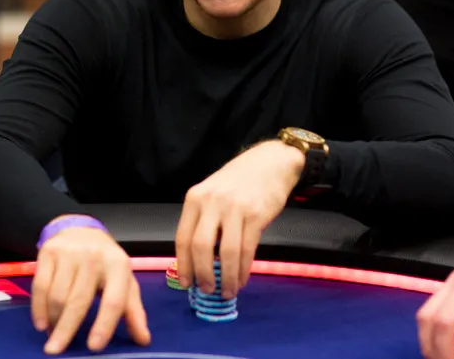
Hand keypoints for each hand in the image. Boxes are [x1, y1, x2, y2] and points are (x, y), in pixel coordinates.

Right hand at [30, 225, 150, 354]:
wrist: (81, 230)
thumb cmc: (106, 262)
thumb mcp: (124, 281)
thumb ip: (133, 311)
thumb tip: (143, 340)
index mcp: (118, 265)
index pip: (113, 300)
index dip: (104, 325)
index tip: (94, 347)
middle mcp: (94, 257)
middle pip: (78, 300)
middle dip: (67, 329)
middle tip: (56, 352)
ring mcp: (70, 253)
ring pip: (57, 296)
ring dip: (53, 320)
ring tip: (53, 335)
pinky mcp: (49, 252)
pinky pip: (40, 286)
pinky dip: (38, 308)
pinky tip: (41, 323)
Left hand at [175, 140, 303, 298]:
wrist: (271, 162)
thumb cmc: (239, 180)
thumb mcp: (212, 193)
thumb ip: (203, 220)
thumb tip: (197, 261)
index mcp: (195, 198)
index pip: (182, 237)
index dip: (183, 265)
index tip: (186, 283)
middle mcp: (212, 202)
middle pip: (201, 247)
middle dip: (203, 274)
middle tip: (207, 290)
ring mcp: (235, 208)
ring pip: (227, 252)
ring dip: (227, 278)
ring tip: (227, 291)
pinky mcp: (256, 215)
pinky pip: (247, 250)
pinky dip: (243, 270)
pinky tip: (242, 279)